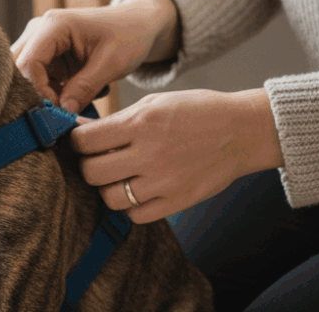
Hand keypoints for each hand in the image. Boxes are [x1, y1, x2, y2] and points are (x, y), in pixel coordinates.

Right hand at [11, 0, 179, 112]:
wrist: (139, 24)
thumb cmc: (129, 35)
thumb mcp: (111, 63)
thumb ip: (84, 88)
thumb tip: (62, 112)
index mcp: (54, 25)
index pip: (27, 63)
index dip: (38, 90)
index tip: (59, 109)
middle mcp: (40, 30)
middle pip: (19, 69)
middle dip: (38, 93)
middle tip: (61, 109)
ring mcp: (41, 40)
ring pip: (27, 75)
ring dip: (48, 92)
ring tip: (77, 97)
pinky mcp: (47, 53)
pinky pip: (39, 77)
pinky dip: (55, 90)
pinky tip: (79, 90)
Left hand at [71, 88, 283, 223]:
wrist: (241, 131)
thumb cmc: (195, 111)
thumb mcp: (153, 103)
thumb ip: (116, 120)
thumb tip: (79, 130)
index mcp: (141, 123)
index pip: (85, 141)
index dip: (77, 140)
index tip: (82, 140)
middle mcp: (150, 154)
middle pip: (92, 172)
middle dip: (88, 165)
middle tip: (97, 159)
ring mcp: (164, 182)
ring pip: (110, 198)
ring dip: (107, 187)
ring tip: (117, 176)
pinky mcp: (177, 202)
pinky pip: (136, 215)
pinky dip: (130, 205)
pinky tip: (137, 190)